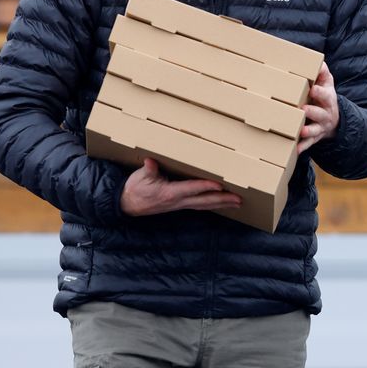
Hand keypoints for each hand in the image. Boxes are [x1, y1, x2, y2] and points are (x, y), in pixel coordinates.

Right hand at [120, 157, 240, 216]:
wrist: (127, 205)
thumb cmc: (135, 188)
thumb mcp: (139, 177)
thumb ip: (148, 170)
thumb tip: (150, 162)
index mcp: (169, 193)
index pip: (191, 189)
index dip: (205, 187)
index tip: (219, 185)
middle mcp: (178, 201)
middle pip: (204, 201)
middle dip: (222, 200)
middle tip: (239, 198)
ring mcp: (180, 205)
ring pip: (205, 205)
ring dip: (222, 204)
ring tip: (238, 203)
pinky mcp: (180, 205)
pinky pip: (200, 205)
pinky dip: (213, 205)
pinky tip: (222, 204)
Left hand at [297, 62, 339, 153]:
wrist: (334, 118)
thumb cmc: (325, 96)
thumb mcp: (327, 84)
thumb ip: (323, 73)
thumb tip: (319, 62)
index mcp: (328, 99)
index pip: (325, 94)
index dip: (320, 91)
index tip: (312, 88)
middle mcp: (326, 113)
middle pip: (320, 113)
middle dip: (313, 111)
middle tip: (303, 109)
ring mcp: (321, 126)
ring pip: (315, 129)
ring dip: (308, 131)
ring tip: (300, 131)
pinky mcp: (316, 137)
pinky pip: (310, 143)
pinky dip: (304, 146)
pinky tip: (296, 150)